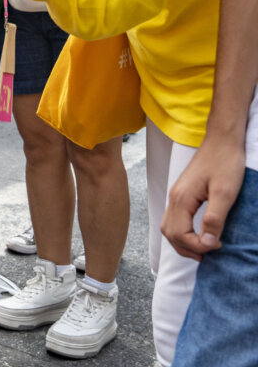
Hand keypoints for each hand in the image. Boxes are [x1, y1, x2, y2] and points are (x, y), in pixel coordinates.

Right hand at [161, 136, 244, 259]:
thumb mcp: (225, 194)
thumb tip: (206, 243)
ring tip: (204, 248)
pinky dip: (183, 232)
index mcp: (181, 199)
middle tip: (210, 254)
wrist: (222, 141)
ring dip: (183, 242)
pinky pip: (175, 219)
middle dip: (187, 249)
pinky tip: (199, 234)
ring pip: (169, 227)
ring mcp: (176, 195)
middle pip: (169, 233)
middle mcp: (174, 198)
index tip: (218, 246)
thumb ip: (214, 219)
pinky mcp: (182, 194)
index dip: (197, 246)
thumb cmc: (225, 163)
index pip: (179, 234)